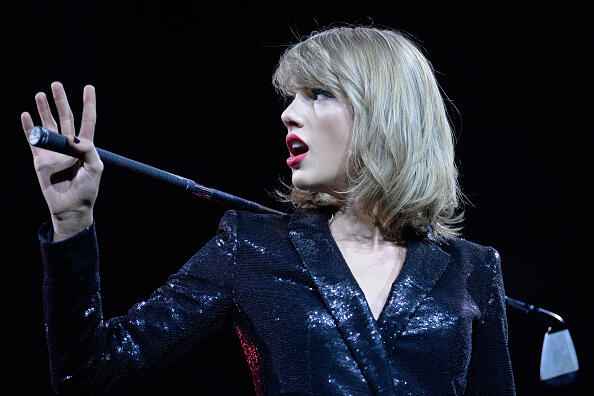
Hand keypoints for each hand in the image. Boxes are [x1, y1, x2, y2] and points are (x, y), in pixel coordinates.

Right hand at [21, 82, 102, 240]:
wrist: (70, 207)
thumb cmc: (87, 190)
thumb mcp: (95, 169)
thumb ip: (88, 150)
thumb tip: (72, 137)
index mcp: (86, 146)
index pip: (88, 120)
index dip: (88, 104)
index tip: (88, 87)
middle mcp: (69, 146)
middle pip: (65, 118)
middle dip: (61, 101)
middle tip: (56, 85)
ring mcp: (54, 151)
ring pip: (48, 125)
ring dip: (44, 110)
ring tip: (40, 94)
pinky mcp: (40, 159)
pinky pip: (32, 139)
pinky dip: (29, 127)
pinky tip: (26, 115)